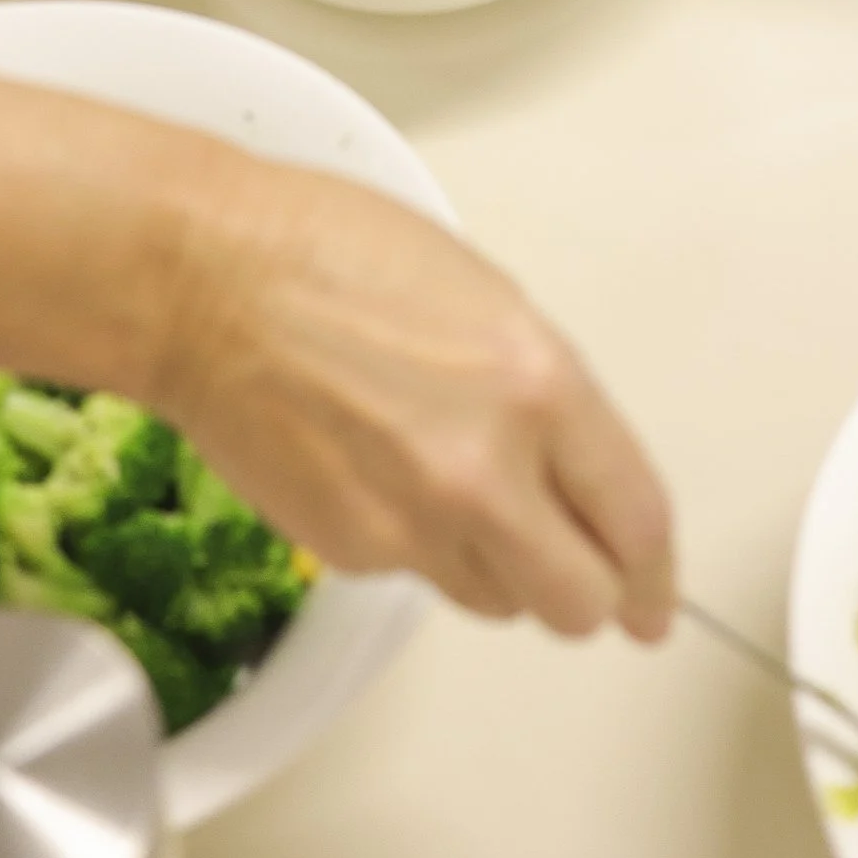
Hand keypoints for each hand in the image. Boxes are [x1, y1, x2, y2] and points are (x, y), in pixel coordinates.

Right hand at [153, 148, 675, 636]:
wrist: (203, 280)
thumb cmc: (325, 252)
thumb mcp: (484, 296)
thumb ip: (544, 395)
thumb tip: (574, 469)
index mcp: (539, 384)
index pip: (637, 520)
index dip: (654, 573)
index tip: (654, 595)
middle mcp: (487, 469)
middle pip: (581, 604)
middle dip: (588, 594)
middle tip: (577, 572)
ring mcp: (415, 521)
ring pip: (499, 602)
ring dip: (497, 568)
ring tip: (452, 489)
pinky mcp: (351, 553)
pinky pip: (416, 575)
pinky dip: (415, 546)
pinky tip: (381, 472)